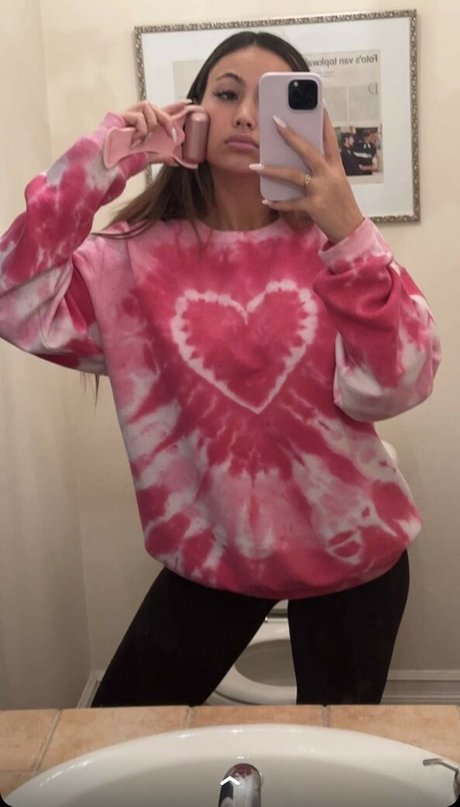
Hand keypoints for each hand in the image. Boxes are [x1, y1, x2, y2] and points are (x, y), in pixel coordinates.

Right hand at [120, 100, 190, 164]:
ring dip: (151, 124)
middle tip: (171, 132)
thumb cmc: (125, 159)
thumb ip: (162, 156)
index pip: (161, 113)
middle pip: (156, 107)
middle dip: (166, 118)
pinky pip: (138, 116)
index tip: (188, 103)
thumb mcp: (149, 157)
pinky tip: (134, 139)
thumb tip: (177, 160)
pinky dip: (141, 129)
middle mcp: (138, 118)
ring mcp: (129, 115)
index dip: (174, 107)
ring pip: (148, 107)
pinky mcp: (121, 115)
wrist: (110, 165)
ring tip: (142, 139)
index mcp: (145, 126)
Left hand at [252, 112, 364, 242]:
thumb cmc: (341, 205)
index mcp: (336, 167)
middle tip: (275, 122)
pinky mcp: (314, 206)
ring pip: (293, 175)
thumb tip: (296, 160)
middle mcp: (329, 175)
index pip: (330, 139)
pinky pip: (291, 203)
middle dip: (290, 136)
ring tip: (255, 166)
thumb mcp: (336, 183)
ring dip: (272, 170)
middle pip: (308, 150)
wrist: (351, 229)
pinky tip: (266, 200)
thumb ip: (321, 170)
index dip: (324, 121)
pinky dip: (277, 202)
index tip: (319, 104)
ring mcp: (321, 190)